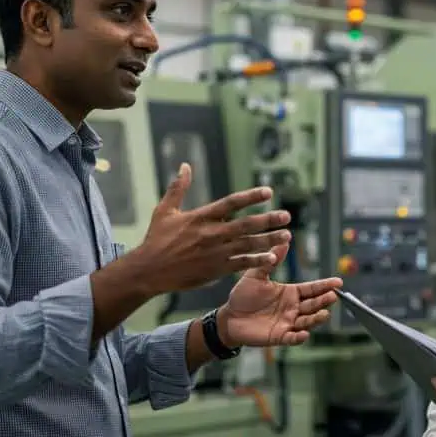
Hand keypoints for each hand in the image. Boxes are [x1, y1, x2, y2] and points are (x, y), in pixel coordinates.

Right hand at [134, 163, 291, 294]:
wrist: (148, 271)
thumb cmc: (156, 239)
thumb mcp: (164, 210)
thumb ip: (178, 188)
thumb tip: (185, 165)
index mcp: (201, 217)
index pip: (231, 203)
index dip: (251, 196)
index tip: (269, 191)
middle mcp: (211, 233)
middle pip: (246, 224)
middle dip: (268, 220)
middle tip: (287, 215)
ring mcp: (215, 252)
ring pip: (248, 244)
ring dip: (269, 239)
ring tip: (286, 235)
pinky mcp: (215, 270)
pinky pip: (241, 264)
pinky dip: (258, 260)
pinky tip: (273, 257)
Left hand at [218, 242, 342, 346]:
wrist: (229, 317)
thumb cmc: (243, 296)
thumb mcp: (257, 275)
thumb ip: (271, 260)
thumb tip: (284, 240)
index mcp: (290, 293)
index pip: (312, 289)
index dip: (325, 286)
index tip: (338, 282)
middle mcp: (293, 308)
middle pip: (313, 304)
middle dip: (324, 301)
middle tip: (333, 296)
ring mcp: (287, 323)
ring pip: (307, 321)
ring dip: (316, 318)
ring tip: (324, 314)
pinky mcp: (279, 336)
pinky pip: (292, 338)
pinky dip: (299, 337)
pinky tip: (304, 334)